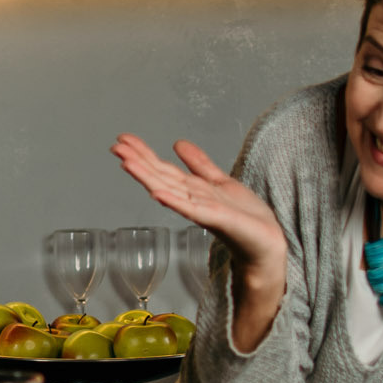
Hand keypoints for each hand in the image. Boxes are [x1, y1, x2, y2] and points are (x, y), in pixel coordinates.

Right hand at [112, 134, 286, 279]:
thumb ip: (199, 164)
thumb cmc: (245, 217)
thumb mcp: (219, 182)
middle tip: (115, 146)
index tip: (123, 140)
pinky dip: (173, 201)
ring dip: (146, 176)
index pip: (162, 168)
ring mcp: (201, 209)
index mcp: (192, 189)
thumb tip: (178, 144)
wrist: (266, 242)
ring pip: (169, 189)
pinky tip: (157, 193)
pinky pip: (190, 210)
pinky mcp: (215, 219)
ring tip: (126, 163)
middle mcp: (191, 199)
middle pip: (160, 176)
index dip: (143, 153)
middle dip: (138, 161)